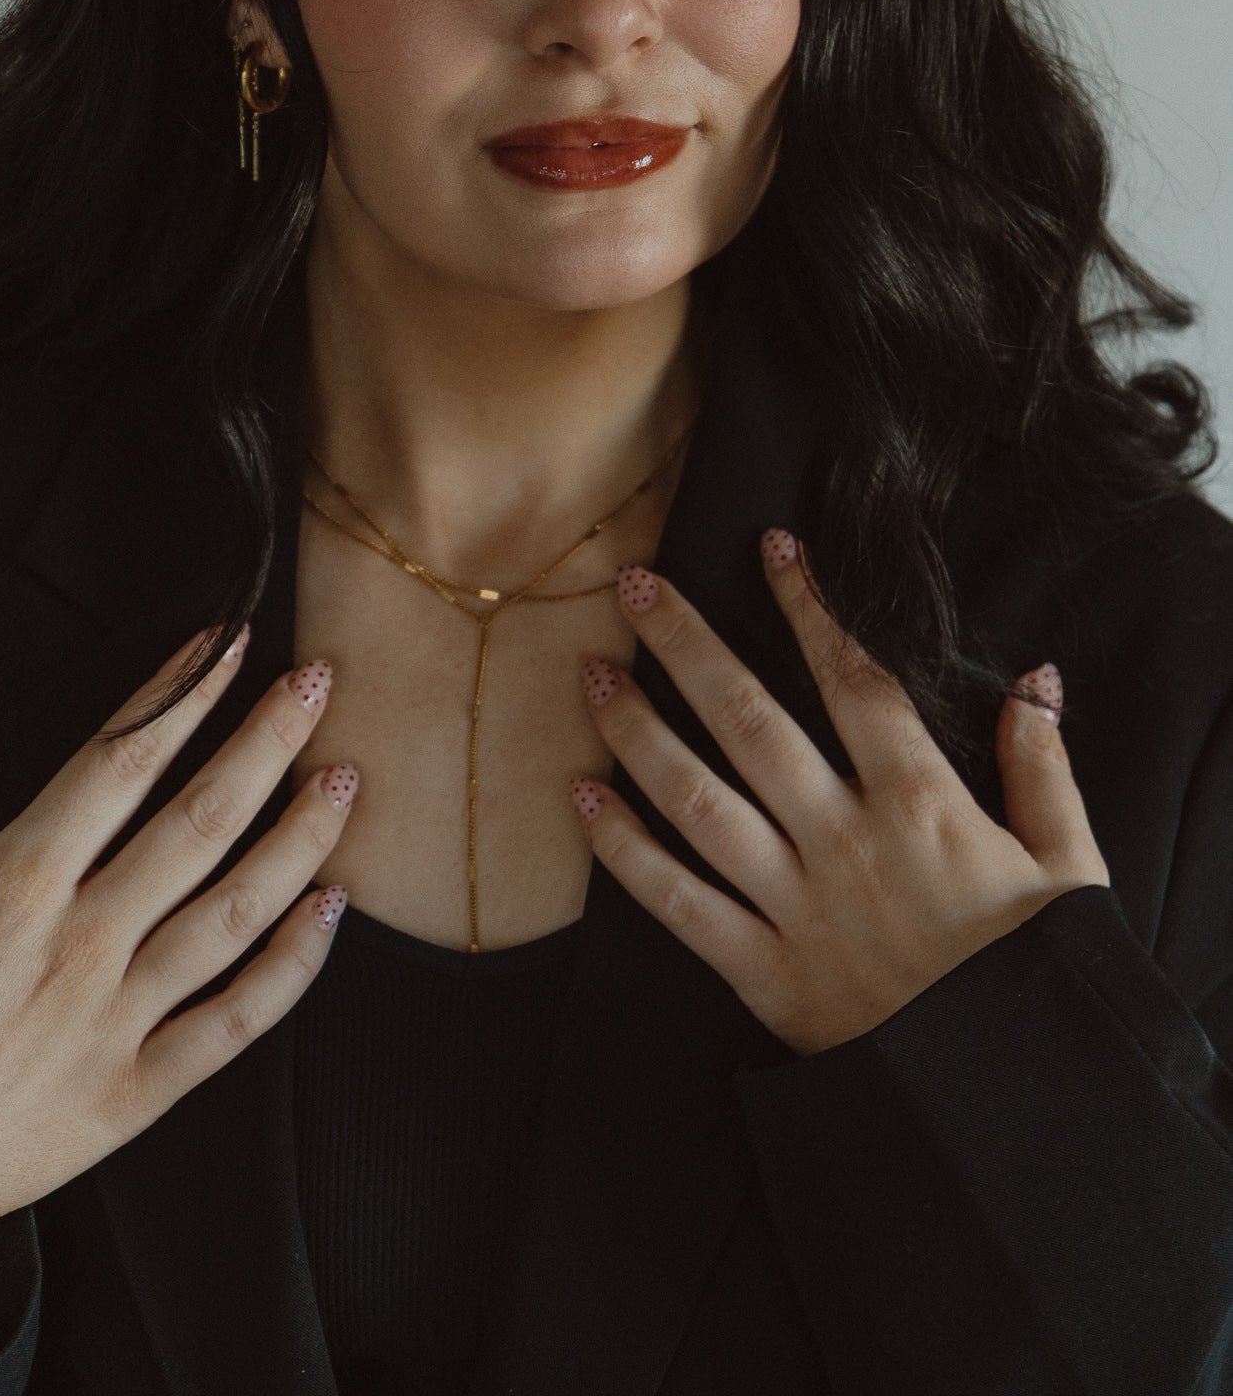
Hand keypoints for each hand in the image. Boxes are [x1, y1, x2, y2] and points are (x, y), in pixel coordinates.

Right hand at [0, 629, 353, 1286]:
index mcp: (10, 891)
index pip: (120, 762)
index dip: (182, 691)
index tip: (224, 641)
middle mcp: (78, 947)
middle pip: (200, 820)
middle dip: (268, 739)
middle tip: (318, 682)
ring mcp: (117, 1021)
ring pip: (237, 910)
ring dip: (302, 836)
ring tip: (346, 778)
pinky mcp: (139, 1092)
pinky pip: (238, 1021)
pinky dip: (294, 963)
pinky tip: (331, 909)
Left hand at [569, 532, 1109, 1057]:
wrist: (1005, 1103)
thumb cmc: (1037, 980)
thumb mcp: (1069, 870)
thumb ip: (1044, 769)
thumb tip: (1033, 682)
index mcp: (920, 807)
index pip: (853, 681)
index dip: (808, 607)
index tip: (770, 547)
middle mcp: (844, 844)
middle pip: (751, 722)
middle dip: (688, 646)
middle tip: (635, 585)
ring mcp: (795, 908)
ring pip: (699, 802)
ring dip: (638, 732)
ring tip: (591, 675)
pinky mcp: (762, 974)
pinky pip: (678, 904)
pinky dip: (624, 853)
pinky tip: (582, 800)